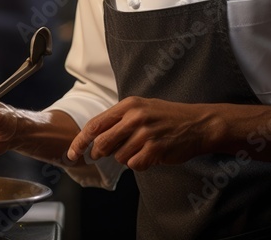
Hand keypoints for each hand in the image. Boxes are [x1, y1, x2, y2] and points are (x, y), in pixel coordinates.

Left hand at [66, 96, 215, 171]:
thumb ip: (119, 120)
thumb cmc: (168, 117)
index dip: (80, 141)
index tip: (72, 153)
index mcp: (128, 105)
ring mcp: (145, 133)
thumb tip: (94, 138)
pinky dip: (139, 164)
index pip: (95, 124)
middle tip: (100, 155)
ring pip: (119, 156)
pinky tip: (151, 155)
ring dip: (126, 157)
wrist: (199, 124)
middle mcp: (135, 117)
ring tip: (141, 148)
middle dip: (99, 153)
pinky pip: (134, 165)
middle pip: (102, 143)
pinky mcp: (155, 149)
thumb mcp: (142, 108)